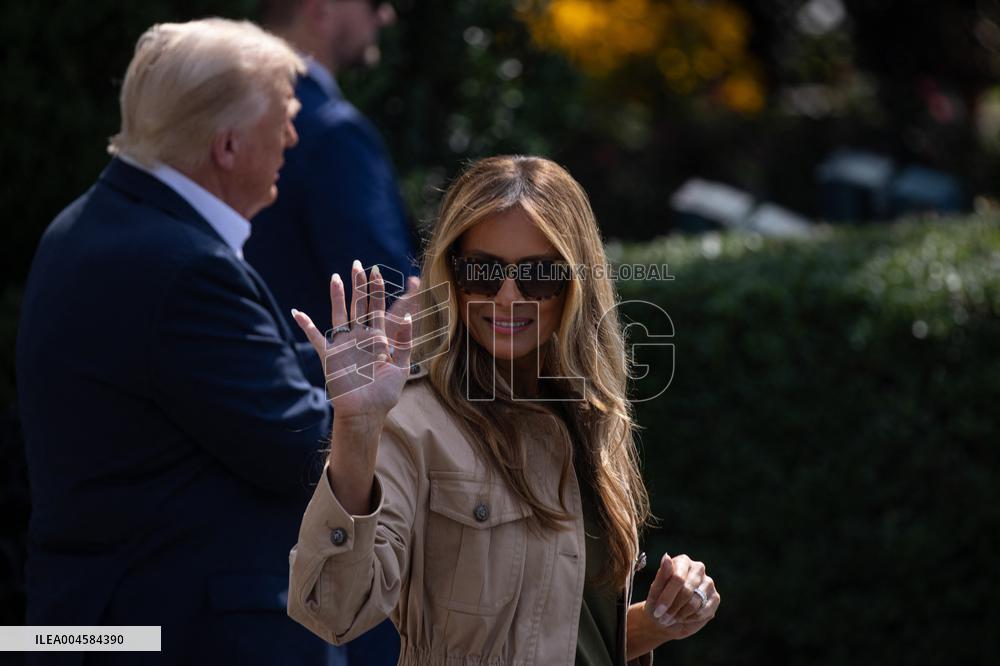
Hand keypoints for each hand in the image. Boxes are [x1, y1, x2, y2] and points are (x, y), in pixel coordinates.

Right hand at [292, 261, 413, 422]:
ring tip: (337, 277)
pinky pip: (316, 338)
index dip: (402, 297)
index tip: (414, 280)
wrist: (365, 413)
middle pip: (362, 305)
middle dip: (362, 286)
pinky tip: (296, 312)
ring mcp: (345, 344)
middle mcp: (362, 337)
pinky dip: (306, 325)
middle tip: (361, 265)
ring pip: (341, 314)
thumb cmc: (384, 394)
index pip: (390, 312)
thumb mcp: (401, 368)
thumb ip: (404, 343)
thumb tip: (407, 317)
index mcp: (381, 339)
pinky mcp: (330, 355)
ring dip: (338, 296)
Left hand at [643, 553, 719, 640]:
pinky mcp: (715, 597)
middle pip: (686, 591)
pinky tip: (684, 617)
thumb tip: (666, 557)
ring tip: (672, 617)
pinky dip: (690, 619)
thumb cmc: (658, 601)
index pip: (677, 578)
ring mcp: (708, 582)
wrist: (667, 618)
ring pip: (695, 603)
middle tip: (663, 618)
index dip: (667, 597)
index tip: (657, 612)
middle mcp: (698, 568)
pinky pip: (703, 612)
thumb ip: (661, 575)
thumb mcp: (655, 590)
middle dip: (673, 608)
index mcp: (682, 561)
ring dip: (680, 615)